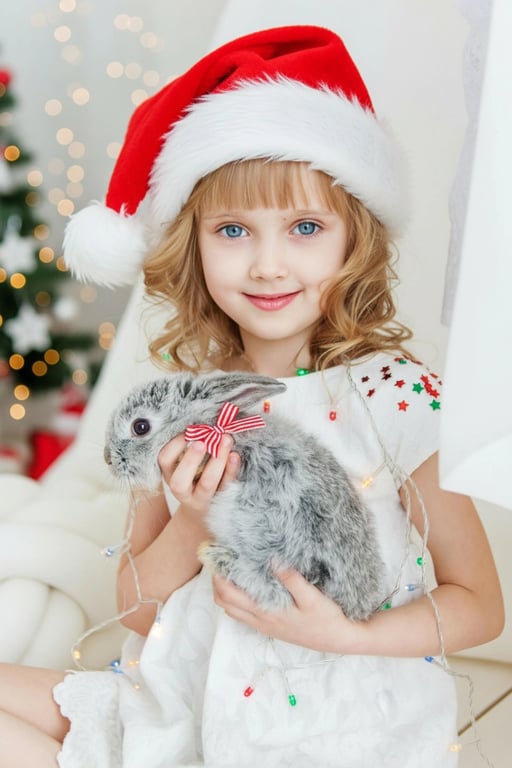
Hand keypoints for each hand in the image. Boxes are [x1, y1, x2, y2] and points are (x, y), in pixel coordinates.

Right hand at [158, 434, 239, 517]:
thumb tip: (204, 422)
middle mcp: (182, 490)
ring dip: (217, 461)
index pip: (165, 461)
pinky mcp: (220, 499)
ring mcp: (201, 498)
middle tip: (202, 441)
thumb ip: (191, 445)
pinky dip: (232, 470)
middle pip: (180, 481)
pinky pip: (226, 486)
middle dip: (191, 459)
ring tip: (226, 439)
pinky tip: (235, 456)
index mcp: (171, 475)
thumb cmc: (194, 477)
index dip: (175, 445)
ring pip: (207, 484)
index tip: (188, 431)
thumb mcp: (186, 463)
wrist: (203, 511)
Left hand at [213, 569, 355, 653]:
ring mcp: (264, 625)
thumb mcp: (312, 597)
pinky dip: (237, 600)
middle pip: (223, 602)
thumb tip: (273, 560)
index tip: (218, 555)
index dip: (218, 575)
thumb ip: (292, 580)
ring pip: (232, 610)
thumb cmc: (326, 618)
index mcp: (264, 612)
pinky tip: (248, 585)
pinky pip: (243, 614)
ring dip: (225, 591)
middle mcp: (259, 620)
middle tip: (221, 559)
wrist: (338, 640)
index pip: (228, 594)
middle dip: (217, 581)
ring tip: (231, 569)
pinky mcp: (270, 626)